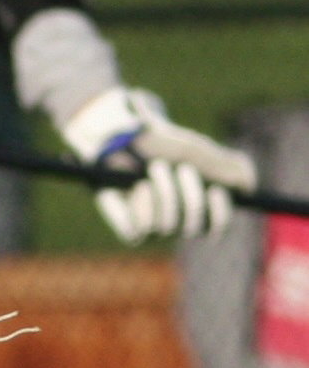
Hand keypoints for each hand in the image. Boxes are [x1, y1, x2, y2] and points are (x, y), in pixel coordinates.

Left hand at [59, 85, 256, 243]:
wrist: (119, 138)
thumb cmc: (161, 144)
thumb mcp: (198, 150)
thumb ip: (227, 167)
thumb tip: (248, 187)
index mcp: (200, 207)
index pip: (218, 226)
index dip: (220, 214)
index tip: (216, 190)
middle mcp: (179, 222)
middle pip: (194, 227)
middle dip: (190, 196)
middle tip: (181, 167)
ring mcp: (154, 228)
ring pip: (168, 226)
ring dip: (165, 192)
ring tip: (155, 167)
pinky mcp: (131, 230)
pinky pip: (144, 229)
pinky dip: (144, 203)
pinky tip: (138, 185)